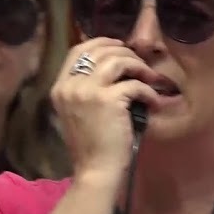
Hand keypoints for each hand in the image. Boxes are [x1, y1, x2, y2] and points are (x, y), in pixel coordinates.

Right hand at [51, 38, 160, 180]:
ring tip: (150, 78)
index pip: (77, 50)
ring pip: (117, 60)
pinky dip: (148, 91)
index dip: (101, 43)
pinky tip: (153, 101)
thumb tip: (113, 63)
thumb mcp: (80, 110)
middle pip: (100, 50)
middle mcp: (70, 85)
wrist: (95, 170)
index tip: (120, 47)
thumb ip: (87, 87)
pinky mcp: (108, 100)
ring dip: (138, 66)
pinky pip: (134, 84)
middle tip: (141, 66)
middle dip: (125, 53)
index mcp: (60, 87)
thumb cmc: (91, 144)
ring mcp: (87, 91)